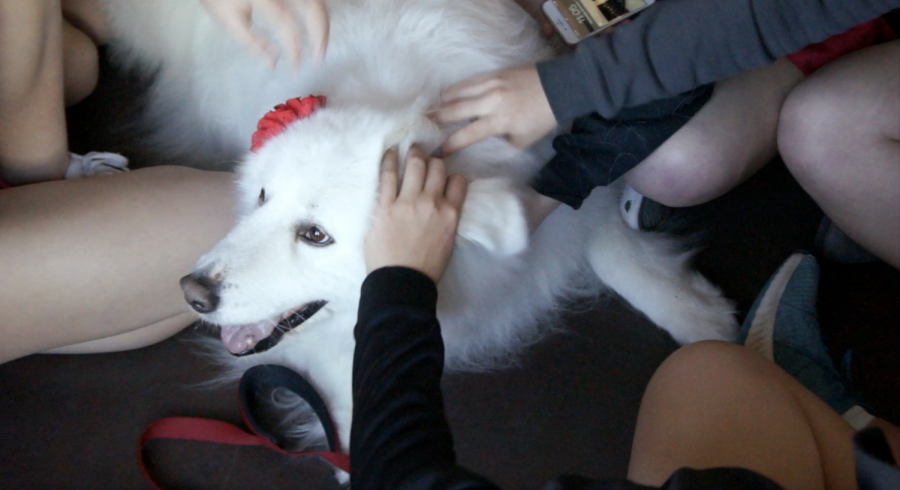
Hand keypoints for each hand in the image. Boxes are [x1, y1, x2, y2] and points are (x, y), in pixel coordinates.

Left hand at [199, 0, 328, 66]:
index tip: (297, 68)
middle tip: (318, 59)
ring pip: (318, 3)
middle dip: (320, 36)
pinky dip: (319, 14)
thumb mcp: (229, 21)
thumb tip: (274, 62)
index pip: (288, 25)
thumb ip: (252, 43)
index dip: (296, 49)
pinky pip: (314, 0)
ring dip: (324, 25)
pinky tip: (316, 27)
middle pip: (313, 9)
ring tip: (321, 46)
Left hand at [365, 147, 467, 283]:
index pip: (458, 181)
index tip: (444, 177)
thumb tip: (441, 207)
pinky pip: (388, 175)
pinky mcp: (385, 205)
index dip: (452, 176)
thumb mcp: (448, 242)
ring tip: (410, 150)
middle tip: (425, 160)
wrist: (402, 283)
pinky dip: (390, 160)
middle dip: (433, 161)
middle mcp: (432, 202)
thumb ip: (447, 219)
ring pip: (415, 165)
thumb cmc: (426, 269)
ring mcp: (407, 202)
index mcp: (451, 214)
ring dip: (414, 154)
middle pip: (437, 168)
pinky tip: (390, 152)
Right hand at [432, 65, 556, 154]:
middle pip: (457, 110)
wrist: (559, 88)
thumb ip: (504, 145)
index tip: (438, 152)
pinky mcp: (495, 73)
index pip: (468, 135)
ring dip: (444, 101)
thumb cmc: (542, 118)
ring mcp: (491, 84)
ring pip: (460, 92)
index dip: (450, 144)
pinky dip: (457, 88)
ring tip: (431, 108)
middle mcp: (491, 102)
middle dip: (438, 118)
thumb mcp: (524, 140)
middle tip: (423, 123)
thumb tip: (488, 146)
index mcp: (499, 121)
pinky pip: (470, 81)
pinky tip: (448, 92)